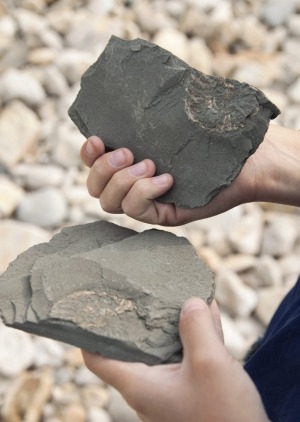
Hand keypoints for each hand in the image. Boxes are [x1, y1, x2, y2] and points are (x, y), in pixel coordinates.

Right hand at [80, 124, 299, 224]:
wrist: (244, 156)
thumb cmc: (211, 134)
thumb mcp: (176, 116)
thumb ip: (148, 108)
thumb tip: (126, 78)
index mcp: (130, 159)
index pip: (92, 163)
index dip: (87, 154)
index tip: (99, 138)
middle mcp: (133, 182)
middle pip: (94, 188)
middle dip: (104, 170)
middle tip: (129, 153)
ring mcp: (146, 201)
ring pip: (109, 203)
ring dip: (124, 182)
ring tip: (151, 165)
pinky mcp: (162, 215)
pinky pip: (137, 212)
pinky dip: (146, 193)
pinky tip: (168, 180)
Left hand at [82, 299, 269, 421]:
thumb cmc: (224, 416)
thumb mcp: (210, 364)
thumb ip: (197, 328)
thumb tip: (190, 303)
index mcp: (140, 385)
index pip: (97, 358)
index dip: (89, 332)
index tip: (92, 307)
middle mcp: (149, 388)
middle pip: (135, 345)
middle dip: (144, 316)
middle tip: (145, 289)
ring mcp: (171, 390)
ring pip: (166, 347)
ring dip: (178, 322)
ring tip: (186, 294)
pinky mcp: (191, 390)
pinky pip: (186, 356)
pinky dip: (195, 336)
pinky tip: (208, 314)